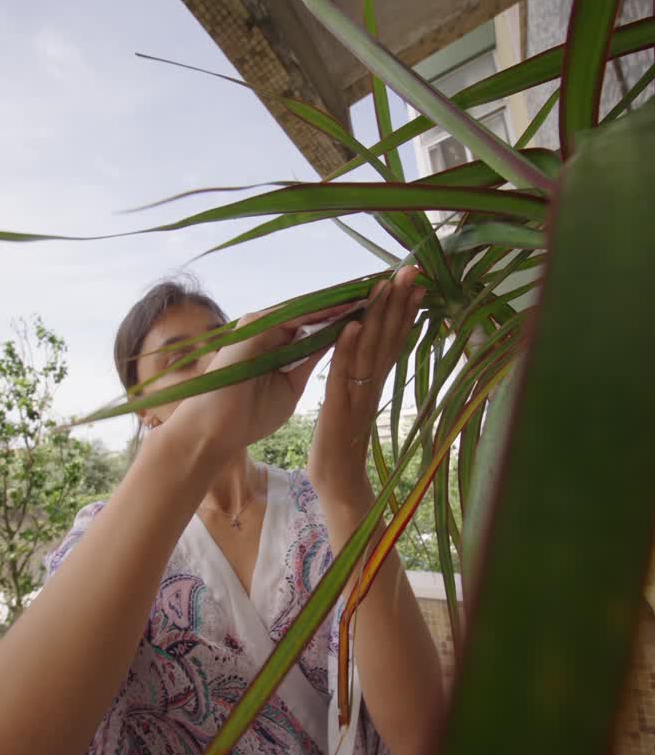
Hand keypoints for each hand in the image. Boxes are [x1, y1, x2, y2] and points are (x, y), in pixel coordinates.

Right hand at [159, 301, 357, 459]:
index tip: (376, 313)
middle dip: (346, 303)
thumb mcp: (290, 386)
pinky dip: (320, 310)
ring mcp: (261, 325)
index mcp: (278, 345)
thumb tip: (330, 347)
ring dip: (338, 301)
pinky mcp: (254, 326)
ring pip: (306, 308)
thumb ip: (307, 364)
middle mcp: (269, 330)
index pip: (316, 325)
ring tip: (371, 292)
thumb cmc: (248, 416)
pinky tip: (345, 305)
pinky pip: (293, 315)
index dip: (345, 318)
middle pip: (314, 311)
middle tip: (382, 293)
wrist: (215, 429)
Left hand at [307, 268, 424, 504]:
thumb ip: (364, 376)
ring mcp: (357, 396)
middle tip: (412, 270)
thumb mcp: (355, 403)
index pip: (393, 338)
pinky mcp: (338, 409)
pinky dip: (348, 349)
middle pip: (389, 338)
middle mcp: (372, 385)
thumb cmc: (342, 443)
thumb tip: (368, 347)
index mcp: (375, 382)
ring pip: (370, 350)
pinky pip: (343, 374)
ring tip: (386, 284)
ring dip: (379, 316)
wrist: (337, 484)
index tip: (416, 280)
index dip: (404, 309)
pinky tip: (353, 326)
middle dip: (400, 302)